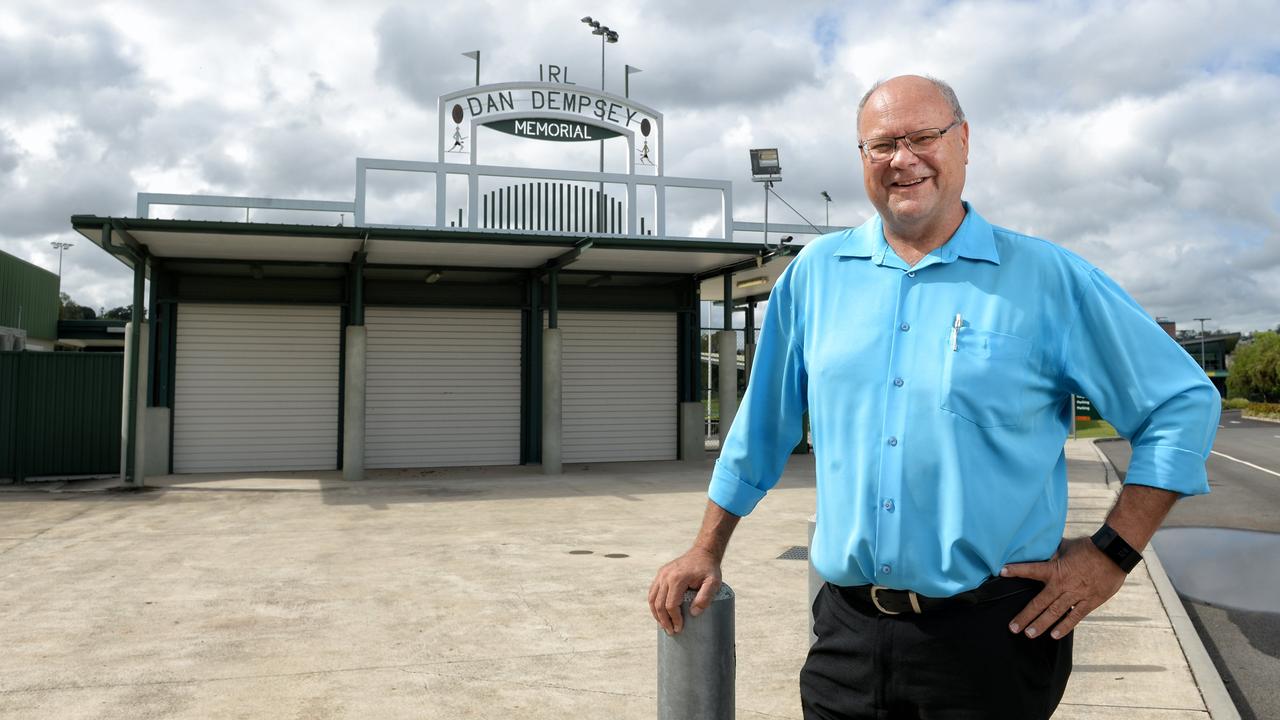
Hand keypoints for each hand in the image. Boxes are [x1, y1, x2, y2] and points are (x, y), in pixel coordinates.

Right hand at [647, 547, 721, 635]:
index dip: (674, 619)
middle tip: (671, 632)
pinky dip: (654, 604)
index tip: (680, 628)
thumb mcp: (714, 582)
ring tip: (664, 626)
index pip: (671, 604)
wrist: (703, 552)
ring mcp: (661, 574)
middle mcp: (666, 576)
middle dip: (664, 621)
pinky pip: (653, 592)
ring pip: (652, 598)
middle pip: (659, 604)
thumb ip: (705, 597)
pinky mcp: (661, 574)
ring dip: (656, 614)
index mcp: (678, 578)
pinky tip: (659, 613)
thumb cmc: (709, 569)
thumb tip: (693, 613)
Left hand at [1001, 536, 1126, 639]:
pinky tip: (1054, 635)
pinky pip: (1075, 617)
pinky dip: (1064, 627)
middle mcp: (1062, 585)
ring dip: (1040, 624)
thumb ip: (1052, 552)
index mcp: (1055, 569)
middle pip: (1039, 603)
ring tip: (1029, 634)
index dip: (1016, 570)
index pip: (1031, 569)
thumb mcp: (1067, 547)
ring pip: (1055, 613)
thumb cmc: (1089, 547)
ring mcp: (1076, 595)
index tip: (1001, 572)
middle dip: (1025, 616)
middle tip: (1013, 627)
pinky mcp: (1089, 602)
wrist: (1114, 553)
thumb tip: (1041, 549)